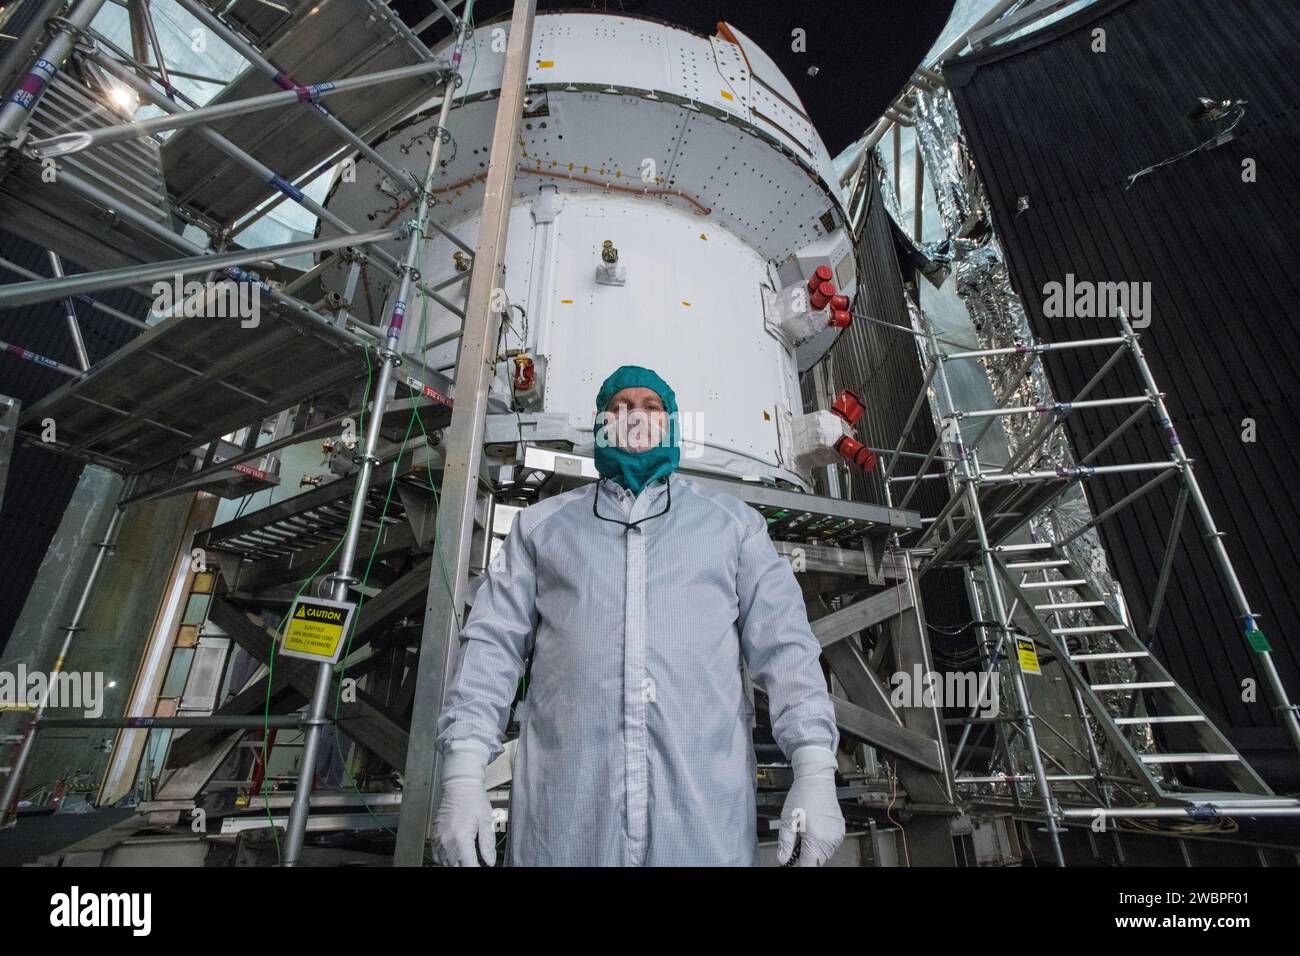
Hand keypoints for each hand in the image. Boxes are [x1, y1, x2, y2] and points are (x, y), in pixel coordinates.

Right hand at [432, 740, 496, 866]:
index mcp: (461, 838)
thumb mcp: (486, 821)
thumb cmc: (473, 799)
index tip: (482, 866)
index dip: (476, 868)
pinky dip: (446, 859)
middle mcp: (447, 840)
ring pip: (445, 863)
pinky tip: (456, 854)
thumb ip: (487, 844)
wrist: (459, 784)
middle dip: (466, 865)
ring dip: (456, 864)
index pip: (468, 865)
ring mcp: (438, 839)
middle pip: (455, 866)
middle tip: (476, 861)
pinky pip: (437, 856)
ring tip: (468, 858)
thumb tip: (490, 861)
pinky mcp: (434, 836)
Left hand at [777, 745, 844, 866]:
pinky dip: (820, 843)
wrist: (816, 779)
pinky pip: (829, 845)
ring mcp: (837, 836)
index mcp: (817, 840)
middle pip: (816, 861)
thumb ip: (785, 843)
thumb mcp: (787, 821)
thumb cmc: (802, 796)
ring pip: (823, 854)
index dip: (797, 865)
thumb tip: (782, 859)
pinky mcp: (840, 830)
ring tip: (803, 833)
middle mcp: (830, 840)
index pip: (808, 866)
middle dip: (804, 857)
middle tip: (794, 844)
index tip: (791, 862)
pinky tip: (813, 830)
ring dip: (812, 850)